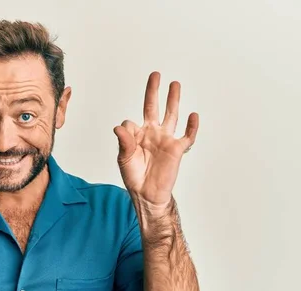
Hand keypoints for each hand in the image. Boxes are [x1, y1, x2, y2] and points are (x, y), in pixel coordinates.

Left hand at [113, 71, 198, 208]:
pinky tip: (192, 115)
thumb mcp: (124, 159)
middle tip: (156, 74)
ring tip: (175, 84)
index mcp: (137, 135)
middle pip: (153, 107)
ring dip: (173, 100)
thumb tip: (119, 126)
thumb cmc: (134, 177)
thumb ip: (124, 142)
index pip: (131, 122)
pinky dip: (191, 126)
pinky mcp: (177, 149)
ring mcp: (165, 139)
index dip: (127, 129)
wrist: (147, 194)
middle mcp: (152, 133)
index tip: (126, 136)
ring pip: (171, 115)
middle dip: (154, 91)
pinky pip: (187, 135)